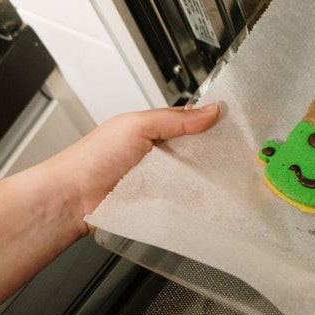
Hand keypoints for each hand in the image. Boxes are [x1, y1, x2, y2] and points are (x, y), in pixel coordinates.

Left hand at [36, 103, 220, 235]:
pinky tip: (215, 200)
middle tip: (242, 154)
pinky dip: (199, 200)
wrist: (73, 199)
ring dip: (211, 178)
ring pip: (196, 177)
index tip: (238, 124)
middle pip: (199, 150)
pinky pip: (186, 200)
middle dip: (218, 152)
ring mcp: (161, 180)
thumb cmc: (93, 158)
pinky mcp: (160, 203)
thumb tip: (210, 111)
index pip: (192, 121)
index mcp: (154, 128)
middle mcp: (160, 154)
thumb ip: (174, 119)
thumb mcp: (136, 126)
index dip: (213, 122)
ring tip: (235, 178)